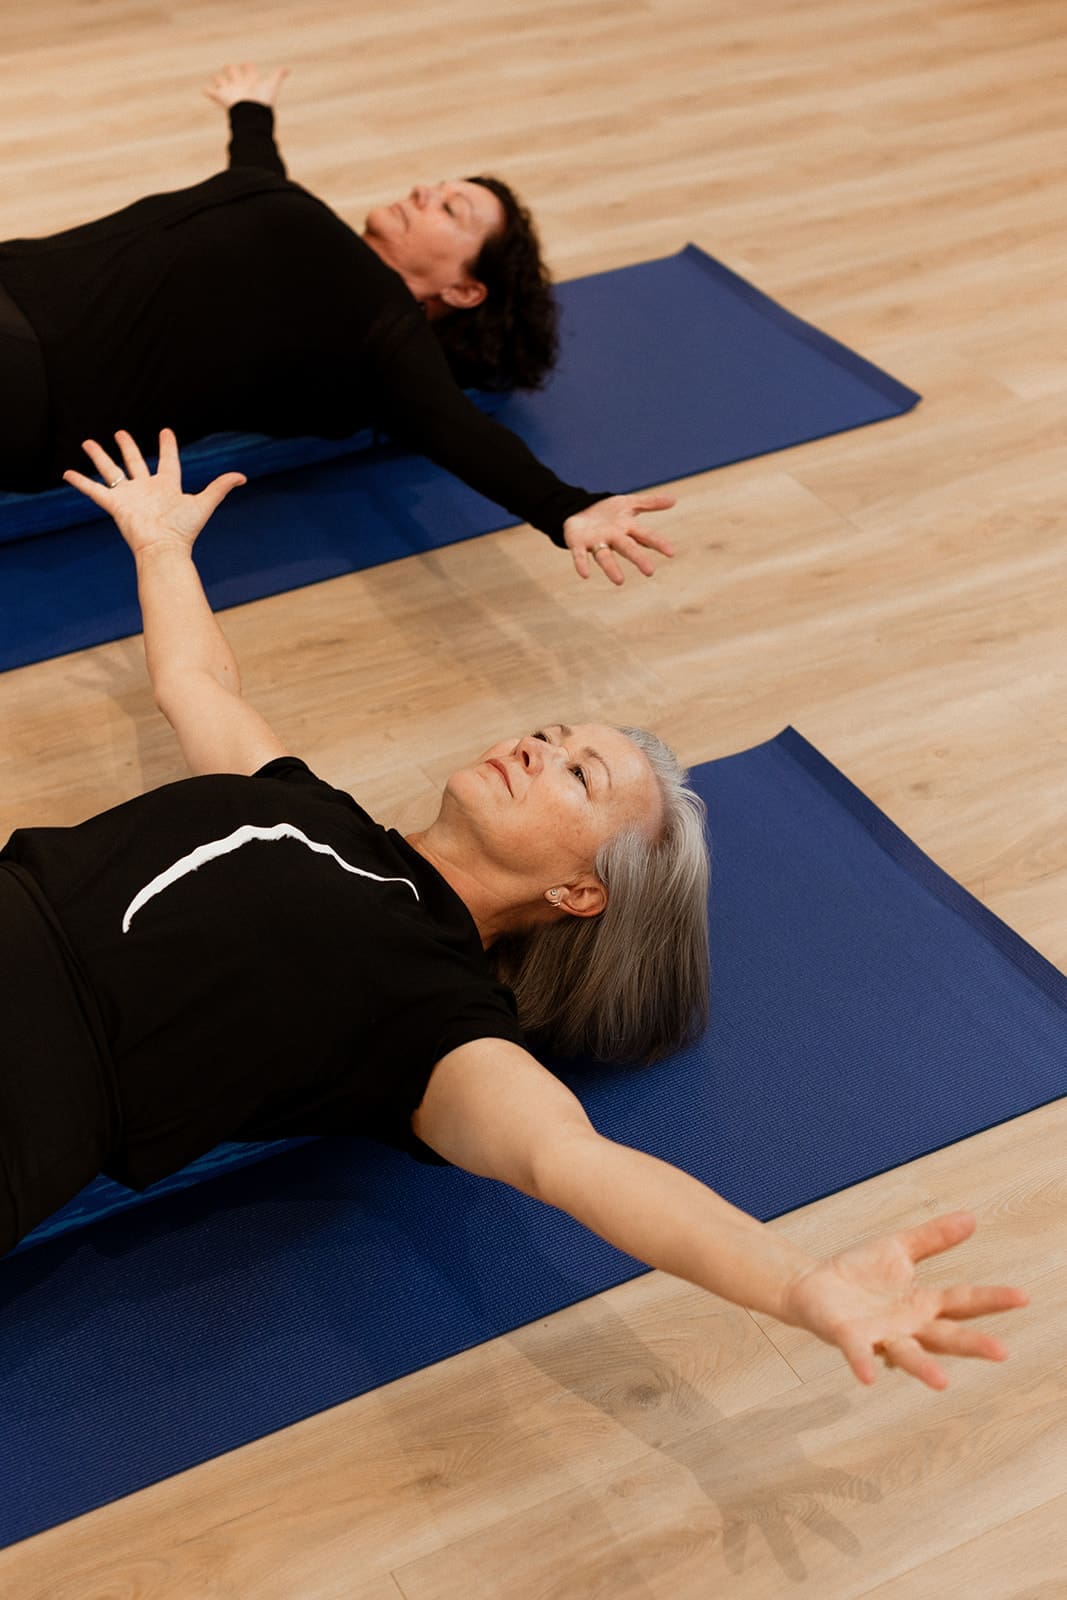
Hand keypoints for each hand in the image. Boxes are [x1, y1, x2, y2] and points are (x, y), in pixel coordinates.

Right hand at [63, 430, 245, 555]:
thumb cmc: (184, 530)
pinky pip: (95, 490)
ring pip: (111, 471)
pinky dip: (81, 483)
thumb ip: (220, 487)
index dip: (167, 446)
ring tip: (87, 443)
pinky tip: (67, 473)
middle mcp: (147, 489)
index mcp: (167, 486)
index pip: (168, 461)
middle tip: (120, 432)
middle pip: (135, 462)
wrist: (163, 549)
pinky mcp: (115, 505)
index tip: (166, 432)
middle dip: (127, 447)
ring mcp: (130, 496)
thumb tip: (242, 475)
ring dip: (99, 457)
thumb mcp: (204, 504)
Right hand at [203, 62, 289, 110]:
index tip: (248, 64)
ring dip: (220, 80)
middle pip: (233, 73)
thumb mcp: (272, 83)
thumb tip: (289, 69)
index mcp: (251, 81)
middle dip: (232, 69)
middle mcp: (240, 85)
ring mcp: (230, 90)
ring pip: (222, 82)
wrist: (251, 113)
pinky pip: (211, 93)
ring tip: (218, 80)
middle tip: (230, 67)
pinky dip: (208, 91)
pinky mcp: (221, 96)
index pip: (249, 71)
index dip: (249, 67)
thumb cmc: (262, 99)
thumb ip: (279, 74)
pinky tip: (205, 89)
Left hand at [563, 492, 675, 584]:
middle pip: (628, 548)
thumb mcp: (628, 503)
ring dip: (611, 568)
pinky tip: (585, 575)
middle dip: (638, 559)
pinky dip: (582, 564)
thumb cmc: (607, 512)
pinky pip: (580, 555)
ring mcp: (596, 542)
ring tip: (619, 581)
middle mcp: (613, 538)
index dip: (658, 543)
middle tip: (650, 571)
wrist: (578, 510)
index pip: (645, 535)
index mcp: (626, 528)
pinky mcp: (578, 543)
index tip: (671, 552)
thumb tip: (674, 500)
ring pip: (604, 556)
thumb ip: (650, 503)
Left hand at [781, 1211, 1027, 1389]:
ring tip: (942, 1382)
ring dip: (923, 1368)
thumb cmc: (859, 1272)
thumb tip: (971, 1218)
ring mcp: (880, 1335)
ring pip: (907, 1354)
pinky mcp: (849, 1337)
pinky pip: (859, 1352)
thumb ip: (933, 1238)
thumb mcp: (898, 1248)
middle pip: (945, 1336)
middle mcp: (908, 1326)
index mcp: (922, 1303)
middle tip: (1001, 1352)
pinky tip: (869, 1375)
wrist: (812, 1284)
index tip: (1023, 1296)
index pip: (963, 1302)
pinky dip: (864, 1362)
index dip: (992, 1299)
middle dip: (971, 1344)